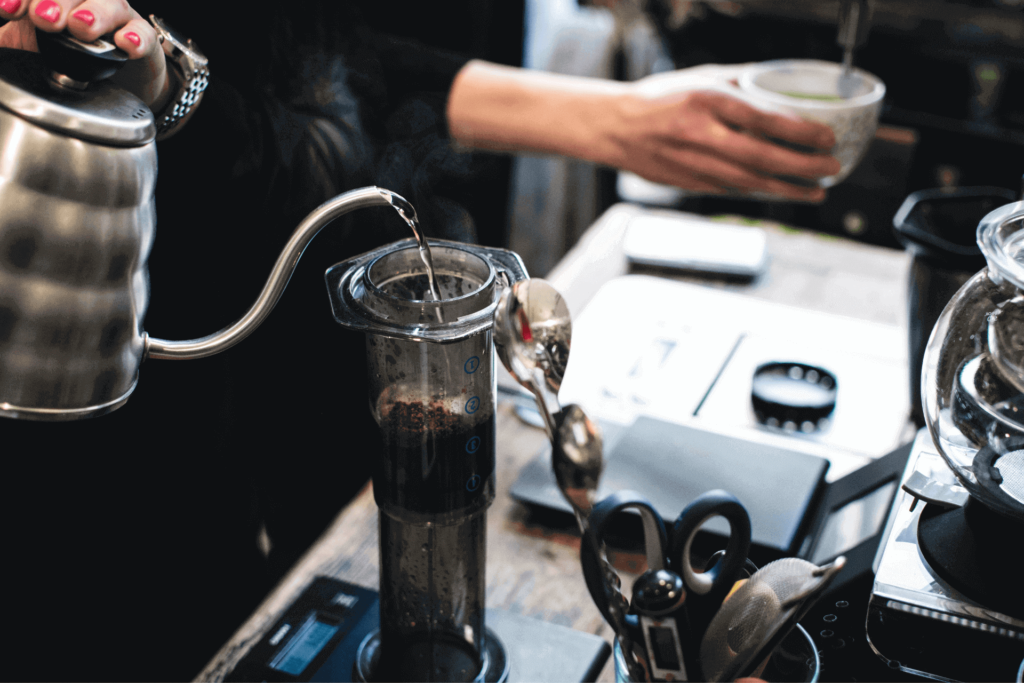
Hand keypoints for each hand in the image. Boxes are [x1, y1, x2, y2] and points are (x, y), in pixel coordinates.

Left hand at [0, 0, 168, 108]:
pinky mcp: (141, 39)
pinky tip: (124, 44)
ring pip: (108, 3)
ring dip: (92, 13)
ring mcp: (113, 15)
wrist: (111, 82)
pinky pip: (143, 33)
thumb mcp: (16, 48)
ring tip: (80, 28)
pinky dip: (136, 37)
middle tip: (42, 18)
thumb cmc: (59, 58)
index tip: (5, 9)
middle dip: (53, 0)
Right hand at [617, 65, 839, 201]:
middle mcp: (702, 135)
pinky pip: (732, 190)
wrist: (616, 128)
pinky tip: (780, 192)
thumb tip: (780, 83)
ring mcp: (695, 163)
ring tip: (815, 191)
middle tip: (830, 169)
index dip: (800, 132)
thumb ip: (741, 82)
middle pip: (763, 157)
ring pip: (750, 182)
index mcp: (708, 101)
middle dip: (803, 167)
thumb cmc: (658, 100)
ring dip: (787, 189)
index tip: (827, 137)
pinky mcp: (689, 183)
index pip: (764, 119)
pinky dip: (760, 193)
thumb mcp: (701, 77)